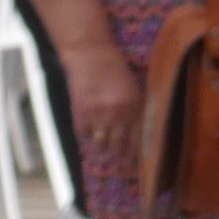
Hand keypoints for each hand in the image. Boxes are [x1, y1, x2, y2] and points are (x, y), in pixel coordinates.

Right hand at [64, 39, 142, 180]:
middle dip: (116, 156)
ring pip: (100, 145)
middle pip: (118, 147)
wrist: (90, 53)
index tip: (131, 164)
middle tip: (115, 159)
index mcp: (134, 108)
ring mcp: (99, 115)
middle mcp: (118, 115)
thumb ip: (134, 109)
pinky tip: (87, 133)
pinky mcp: (81, 112)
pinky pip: (83, 135)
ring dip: (101, 150)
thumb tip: (134, 132)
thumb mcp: (132, 87)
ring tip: (101, 151)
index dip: (133, 156)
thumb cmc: (113, 67)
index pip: (137, 141)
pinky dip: (85, 136)